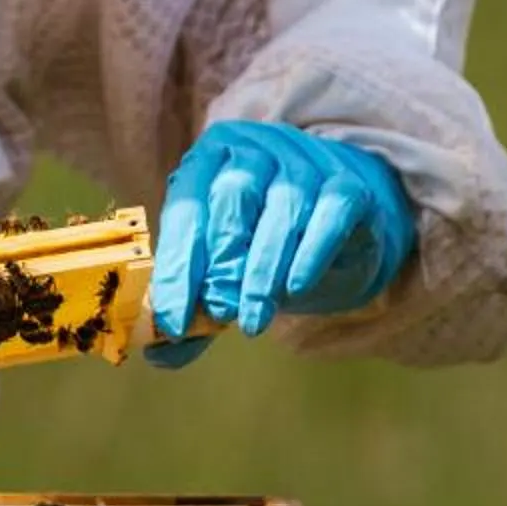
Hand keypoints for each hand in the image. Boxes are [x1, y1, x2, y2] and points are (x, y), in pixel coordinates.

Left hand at [145, 122, 415, 365]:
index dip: (175, 266)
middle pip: (232, 197)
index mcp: (208, 160)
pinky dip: (310, 253)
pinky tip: (295, 288)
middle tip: (219, 313)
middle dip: (222, 261)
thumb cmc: (267, 240)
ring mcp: (304, 162)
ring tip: (253, 319)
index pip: (186, 209)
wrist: (342, 220)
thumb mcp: (225, 268)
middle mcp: (254, 151)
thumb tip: (159, 354)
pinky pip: (330, 214)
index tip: (172, 320)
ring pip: (281, 208)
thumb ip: (196, 304)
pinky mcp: (347, 185)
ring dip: (263, 268)